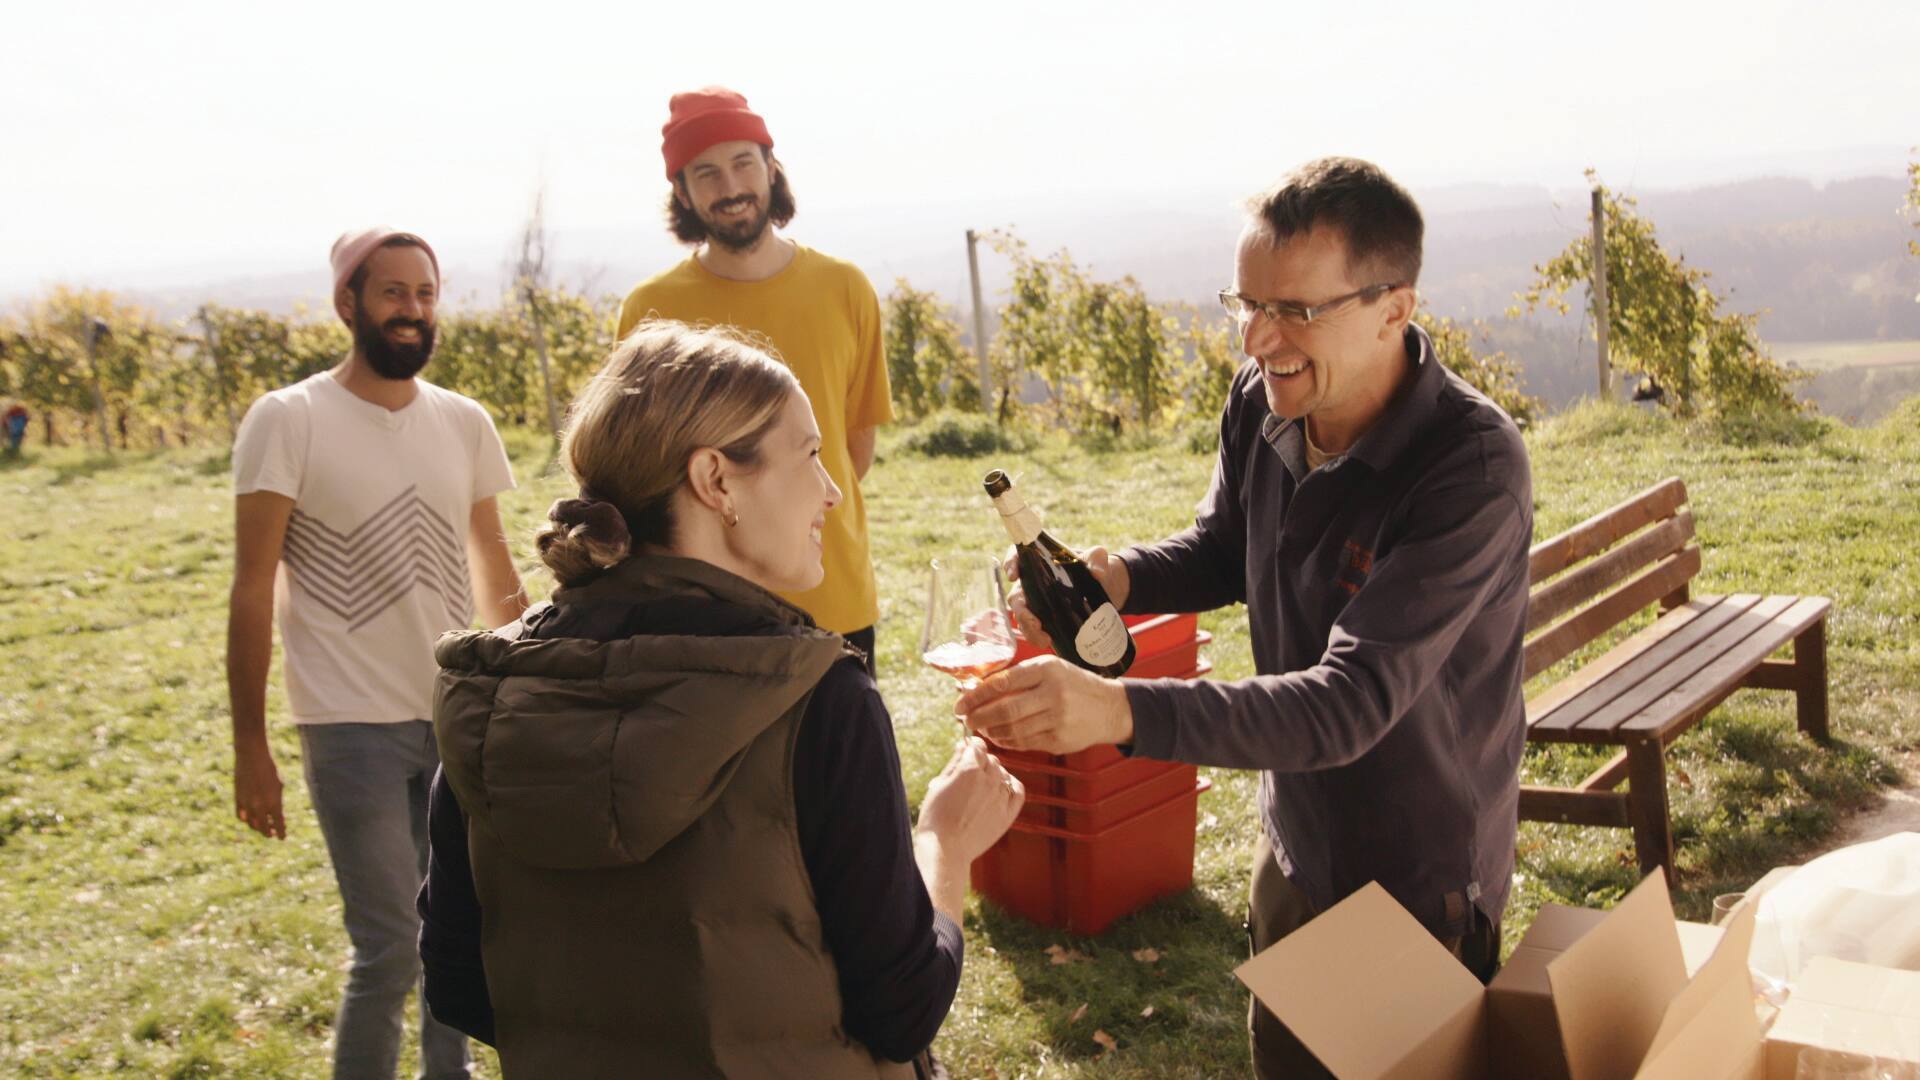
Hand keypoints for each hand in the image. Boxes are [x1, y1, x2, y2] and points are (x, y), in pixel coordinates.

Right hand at [234, 744, 285, 838]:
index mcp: (274, 803)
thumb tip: (277, 817)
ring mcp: (247, 804)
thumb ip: (277, 803)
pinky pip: (241, 816)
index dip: (281, 833)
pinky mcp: (237, 800)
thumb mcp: (279, 786)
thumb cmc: (270, 769)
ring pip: (251, 824)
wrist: (251, 757)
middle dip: (269, 832)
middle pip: (264, 828)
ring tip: (263, 827)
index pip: (278, 824)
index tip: (283, 837)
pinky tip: (251, 819)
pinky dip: (246, 820)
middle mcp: (260, 806)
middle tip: (273, 833)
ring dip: (257, 828)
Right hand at [913, 737, 1023, 864]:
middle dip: (980, 762)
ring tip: (978, 789)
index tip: (967, 751)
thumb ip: (955, 762)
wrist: (946, 849)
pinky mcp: (1008, 813)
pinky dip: (1011, 785)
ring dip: (992, 775)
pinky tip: (1000, 789)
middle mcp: (989, 779)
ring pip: (1002, 774)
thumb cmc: (936, 816)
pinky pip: (1018, 790)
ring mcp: (1001, 796)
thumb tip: (964, 745)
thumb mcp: (939, 784)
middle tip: (966, 776)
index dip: (971, 746)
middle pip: (991, 759)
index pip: (977, 746)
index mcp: (970, 768)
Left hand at [955, 655, 1133, 752]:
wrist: (1110, 708)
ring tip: (981, 728)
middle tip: (965, 720)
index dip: (976, 695)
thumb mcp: (1051, 668)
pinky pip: (1024, 743)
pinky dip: (1006, 741)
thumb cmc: (1074, 684)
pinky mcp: (1059, 740)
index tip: (960, 702)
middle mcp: (1053, 693)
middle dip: (979, 717)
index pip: (1003, 682)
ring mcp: (1057, 719)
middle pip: (1005, 710)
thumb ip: (1020, 676)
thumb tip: (980, 687)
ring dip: (991, 731)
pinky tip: (999, 736)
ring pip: (1012, 730)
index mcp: (1047, 669)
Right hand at [1005, 544, 1129, 646]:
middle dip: (1022, 611)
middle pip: (1017, 596)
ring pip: (1022, 617)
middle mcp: (1033, 583)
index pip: (1018, 558)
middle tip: (1035, 623)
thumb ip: (1097, 559)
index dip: (1011, 564)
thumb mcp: (1097, 558)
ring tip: (1044, 639)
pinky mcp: (1045, 619)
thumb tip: (1097, 573)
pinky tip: (1048, 641)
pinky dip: (1036, 637)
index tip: (1014, 576)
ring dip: (1028, 629)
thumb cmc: (1094, 566)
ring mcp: (1037, 603)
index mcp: (1040, 562)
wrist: (1103, 588)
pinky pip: (1033, 629)